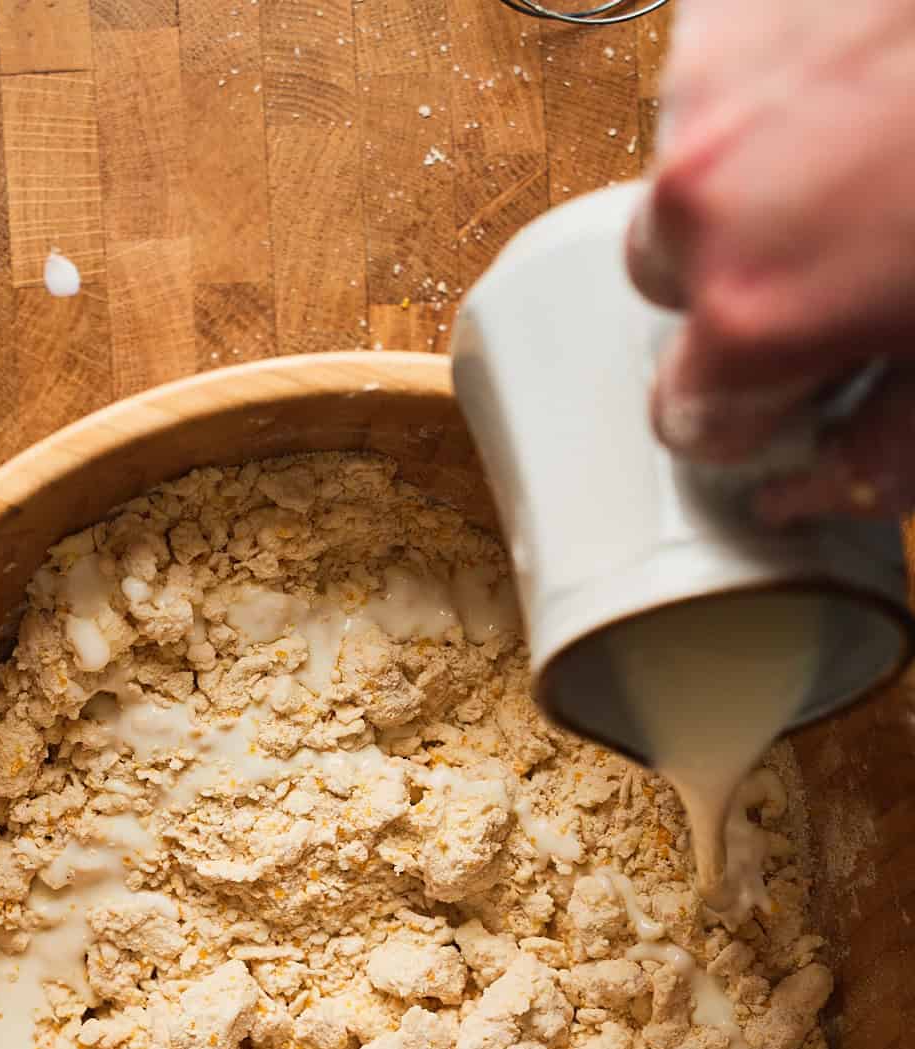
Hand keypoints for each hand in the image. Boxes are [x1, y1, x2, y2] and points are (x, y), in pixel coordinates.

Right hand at [627, 0, 914, 520]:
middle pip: (665, 281)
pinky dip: (782, 87)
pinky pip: (722, 74)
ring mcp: (710, 82)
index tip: (806, 381)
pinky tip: (874, 81)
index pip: (683, 416)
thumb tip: (796, 498)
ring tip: (881, 149)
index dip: (754, 406)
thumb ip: (882, 451)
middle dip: (738, 279)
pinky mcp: (732, 1)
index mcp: (752, 313)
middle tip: (853, 253)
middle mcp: (702, 198)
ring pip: (693, 171)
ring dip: (761, 176)